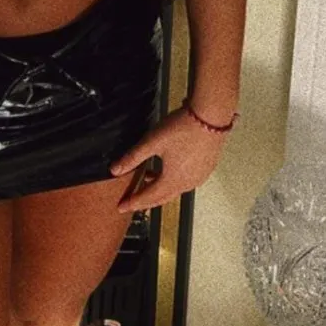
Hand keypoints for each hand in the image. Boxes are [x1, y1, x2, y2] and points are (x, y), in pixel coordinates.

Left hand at [110, 105, 231, 213]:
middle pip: (162, 198)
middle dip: (146, 200)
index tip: (122, 207)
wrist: (211, 117)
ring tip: (147, 180)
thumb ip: (133, 157)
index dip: (133, 202)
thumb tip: (115, 170)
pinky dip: (174, 181)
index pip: (148, 197)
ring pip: (175, 190)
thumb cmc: (183, 128)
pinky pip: (187, 181)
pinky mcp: (207, 168)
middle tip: (132, 201)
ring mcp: (199, 177)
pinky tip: (169, 169)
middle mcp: (187, 184)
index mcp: (173, 181)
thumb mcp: (152, 142)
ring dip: (160, 189)